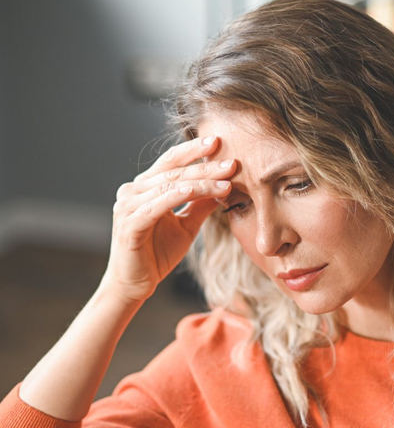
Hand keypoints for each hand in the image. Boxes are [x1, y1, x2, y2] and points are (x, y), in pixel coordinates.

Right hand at [100, 136, 233, 302]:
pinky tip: (197, 190)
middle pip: (174, 171)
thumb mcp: (187, 225)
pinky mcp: (130, 223)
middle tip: (232, 162)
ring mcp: (129, 205)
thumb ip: (201, 205)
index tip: (220, 143)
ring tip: (226, 180)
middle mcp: (133, 190)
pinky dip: (179, 195)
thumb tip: (224, 186)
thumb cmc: (158, 253)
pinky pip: (158, 204)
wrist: (135, 284)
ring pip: (170, 185)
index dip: (194, 151)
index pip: (172, 162)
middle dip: (205, 165)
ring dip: (200, 181)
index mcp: (145, 187)